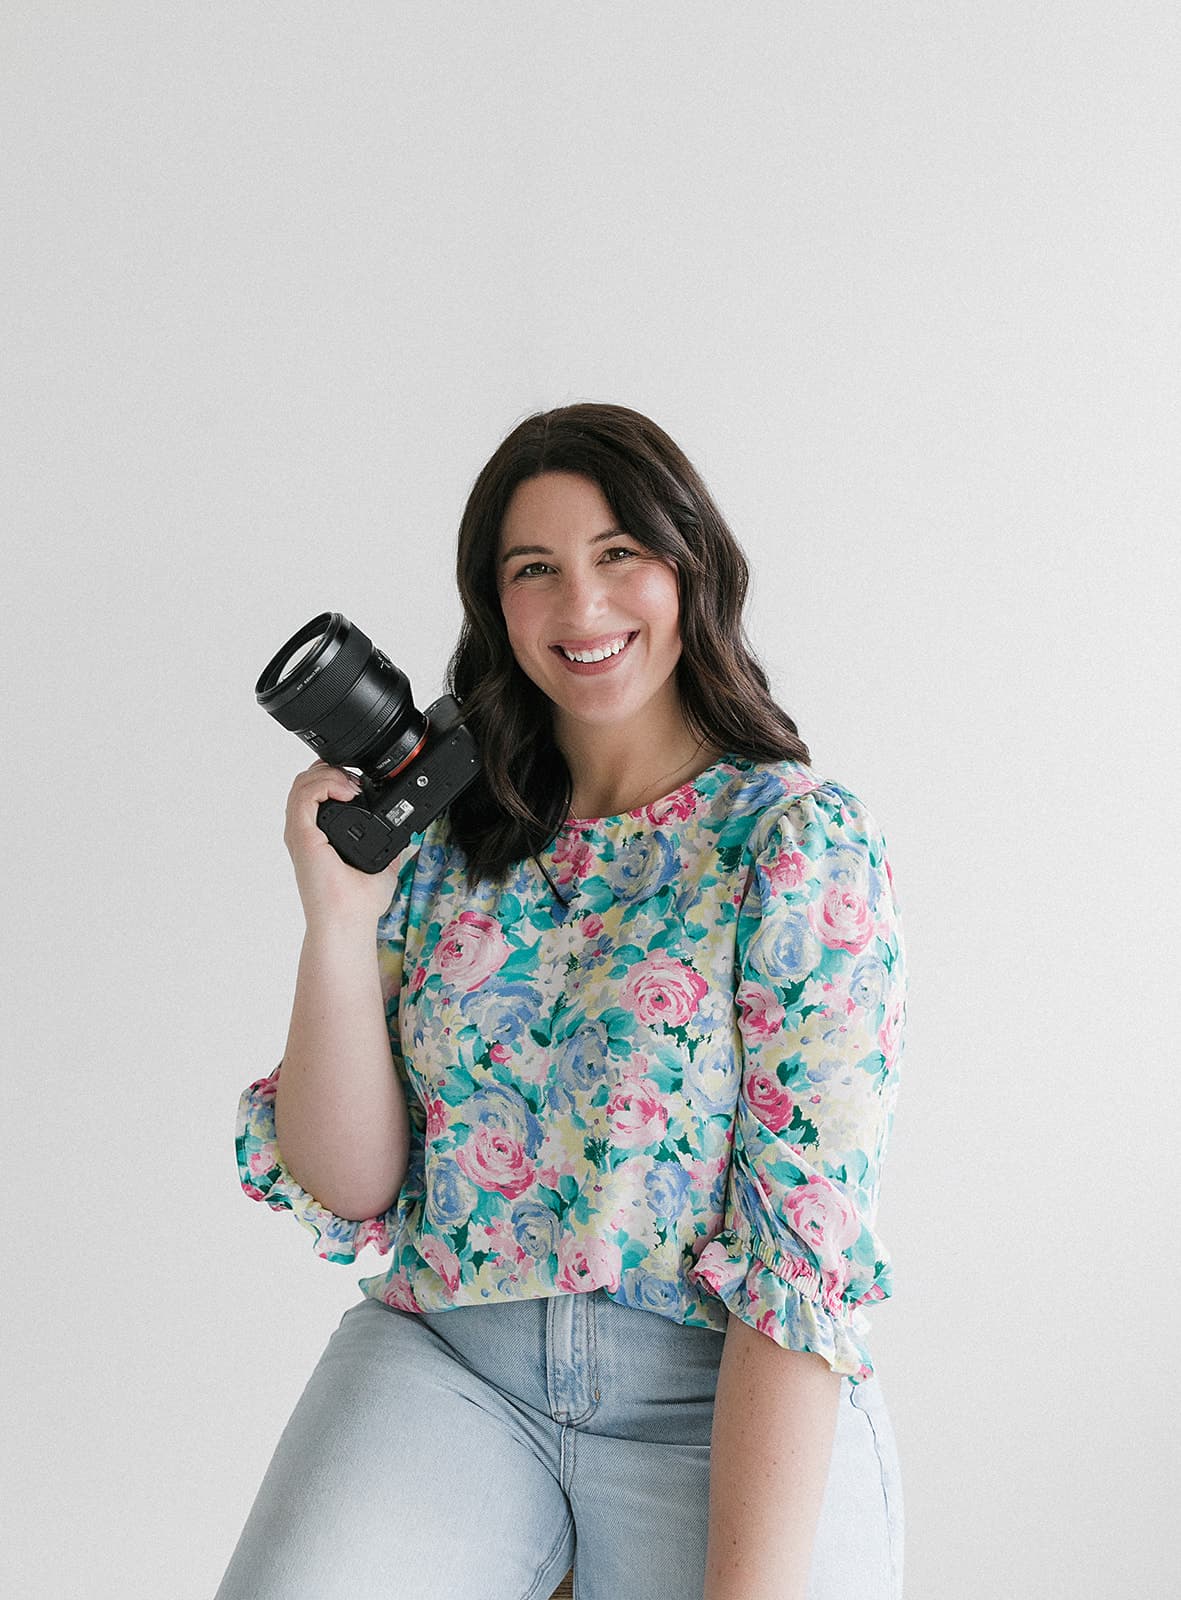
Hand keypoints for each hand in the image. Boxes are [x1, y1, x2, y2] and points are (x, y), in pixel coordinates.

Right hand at [283, 760, 404, 931]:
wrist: (348, 921)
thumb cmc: (358, 903)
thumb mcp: (382, 864)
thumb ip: (387, 844)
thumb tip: (405, 833)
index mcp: (318, 836)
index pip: (316, 792)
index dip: (335, 776)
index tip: (361, 783)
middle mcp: (305, 832)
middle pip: (306, 781)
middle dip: (332, 769)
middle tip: (357, 782)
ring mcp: (300, 833)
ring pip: (302, 782)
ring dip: (330, 773)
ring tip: (353, 786)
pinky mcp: (301, 836)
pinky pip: (304, 795)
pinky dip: (326, 783)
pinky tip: (348, 791)